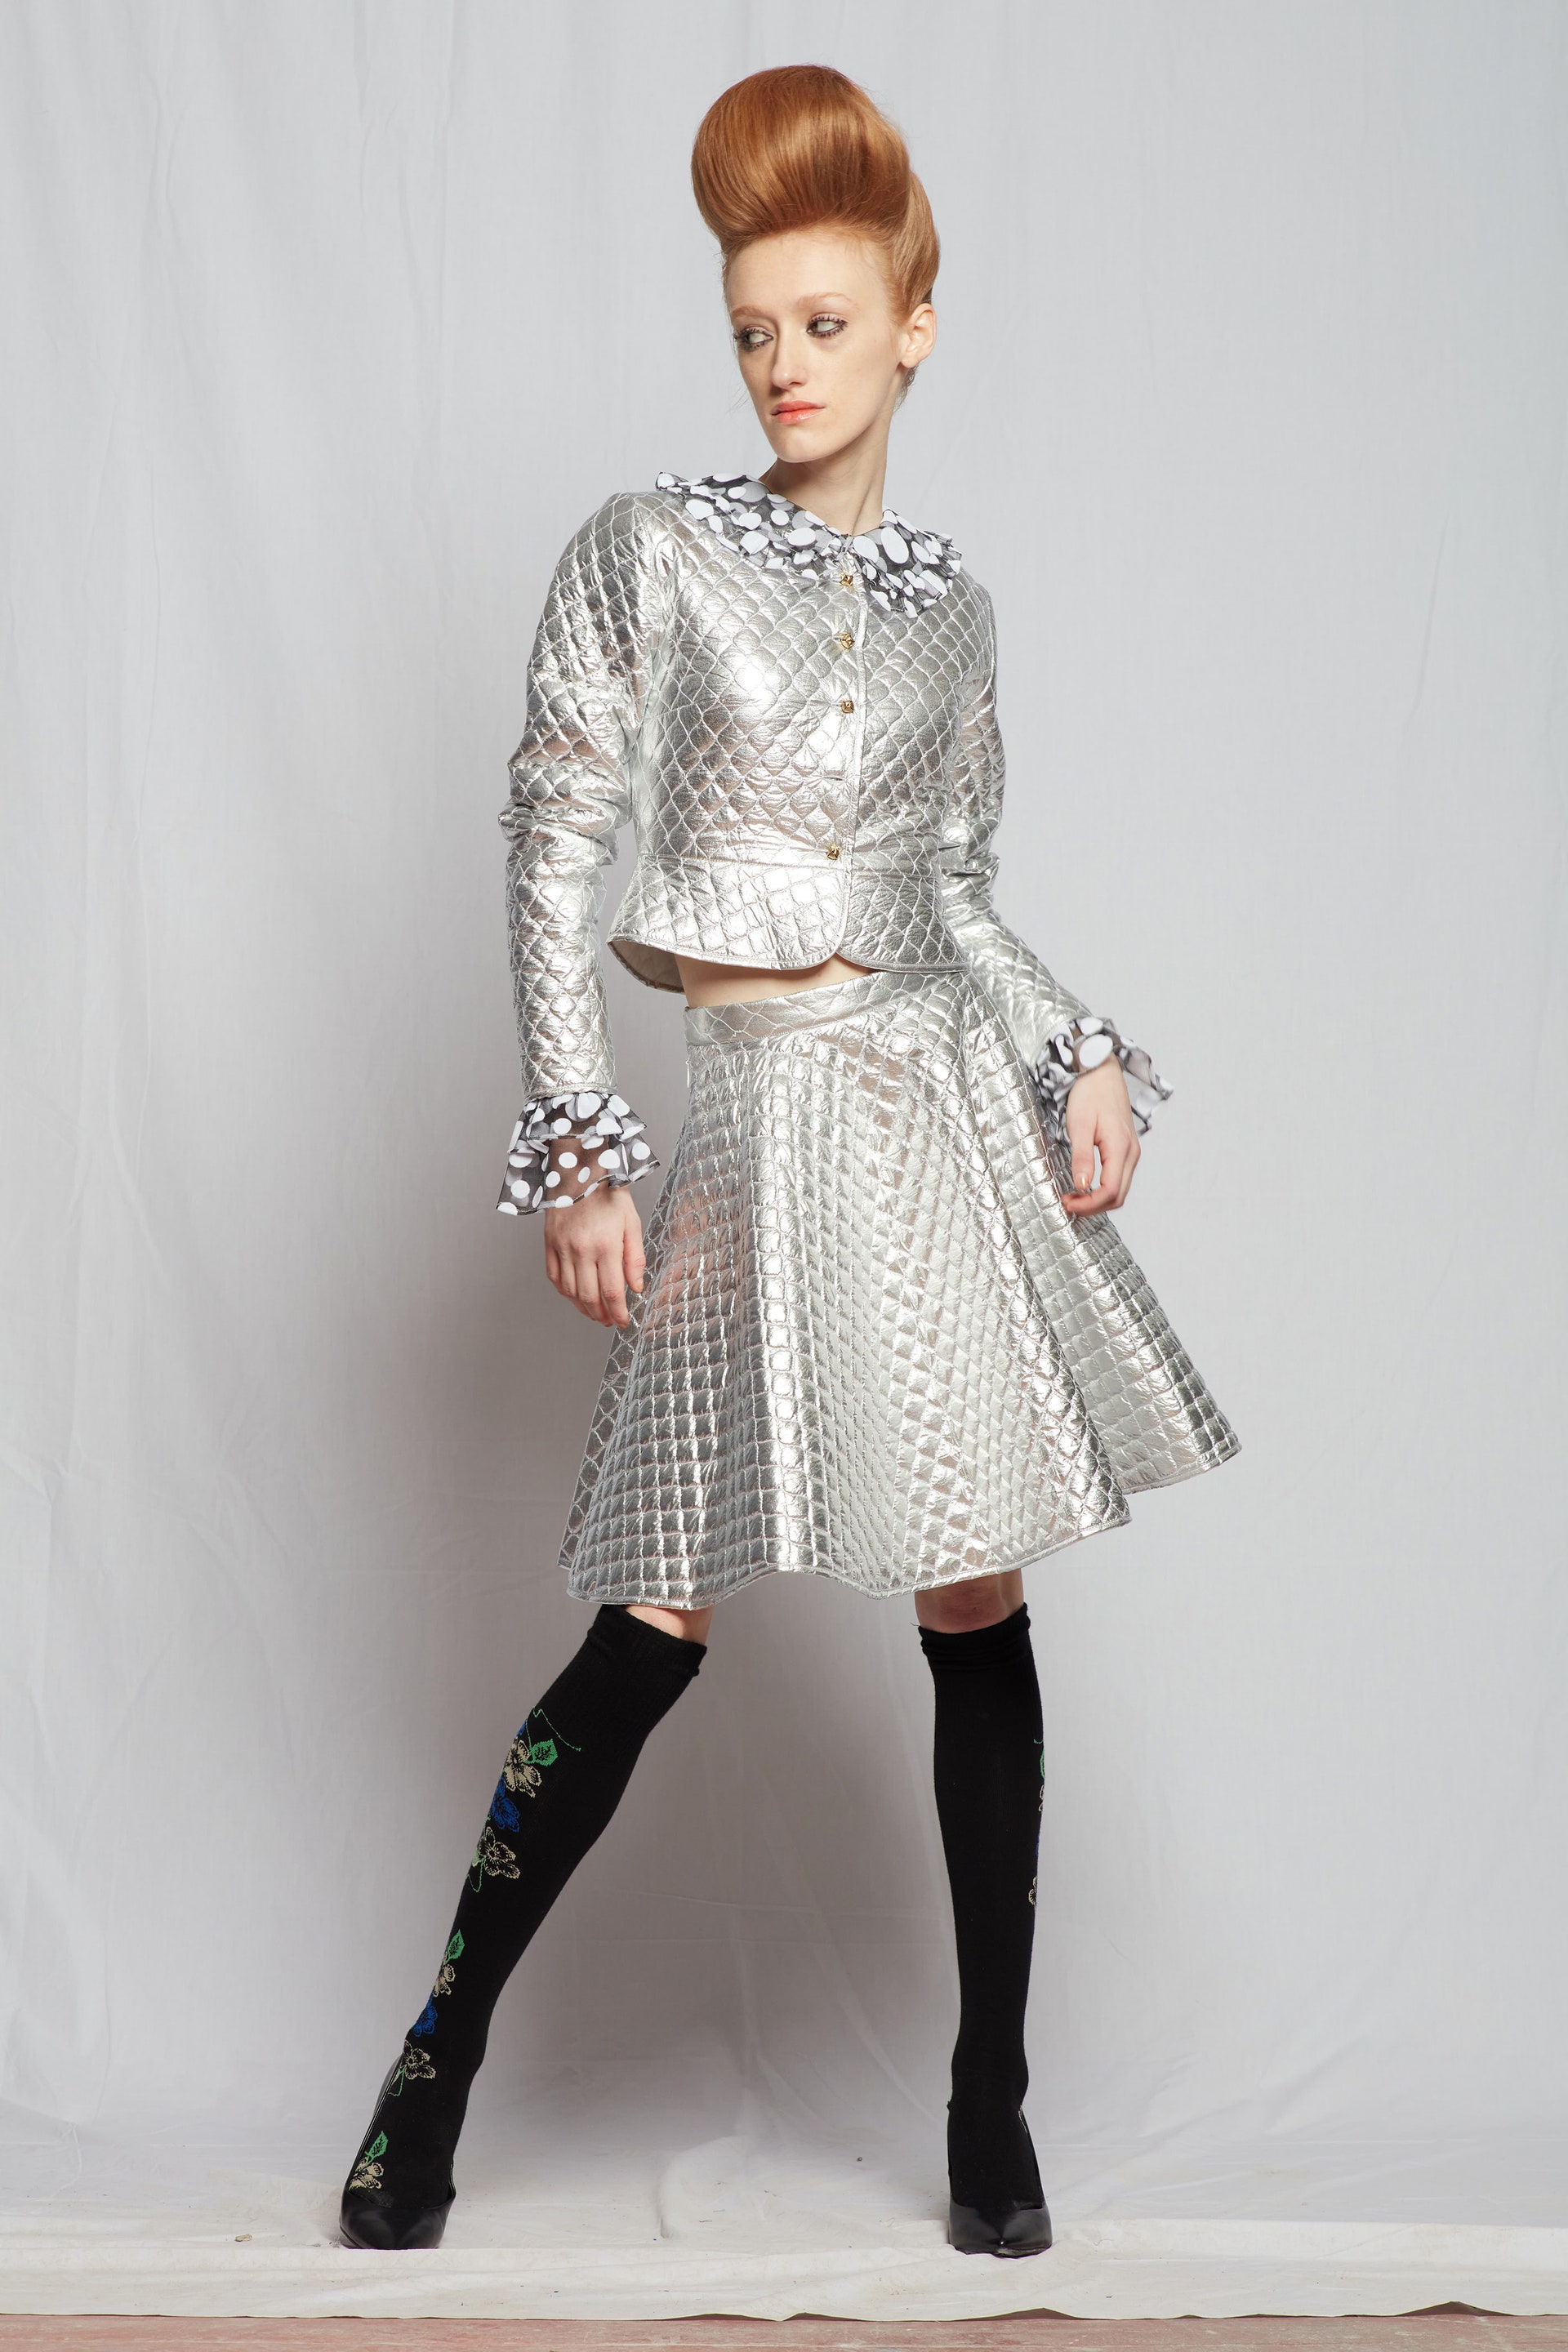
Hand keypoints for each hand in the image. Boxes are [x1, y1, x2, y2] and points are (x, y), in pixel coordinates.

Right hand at [543, 1180, 645, 1325]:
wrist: (578, 1170)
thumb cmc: (608, 1194)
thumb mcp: (631, 1222)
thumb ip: (635, 1257)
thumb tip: (636, 1287)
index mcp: (606, 1245)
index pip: (612, 1291)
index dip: (618, 1312)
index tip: (623, 1322)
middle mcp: (581, 1250)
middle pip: (589, 1296)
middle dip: (601, 1315)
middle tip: (609, 1321)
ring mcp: (562, 1248)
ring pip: (570, 1291)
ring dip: (583, 1308)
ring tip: (594, 1313)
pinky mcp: (549, 1244)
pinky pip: (554, 1277)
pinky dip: (564, 1292)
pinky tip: (575, 1296)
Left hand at [1060, 1057, 1139, 1214]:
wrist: (1100, 1071)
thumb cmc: (1089, 1093)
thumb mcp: (1079, 1125)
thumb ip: (1082, 1157)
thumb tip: (1081, 1185)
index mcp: (1120, 1147)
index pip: (1110, 1191)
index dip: (1089, 1204)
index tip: (1068, 1204)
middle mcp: (1131, 1152)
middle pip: (1118, 1195)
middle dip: (1093, 1206)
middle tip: (1068, 1204)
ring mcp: (1131, 1150)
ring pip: (1120, 1189)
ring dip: (1098, 1200)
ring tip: (1074, 1197)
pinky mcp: (1126, 1148)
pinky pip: (1119, 1177)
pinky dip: (1103, 1189)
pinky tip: (1085, 1186)